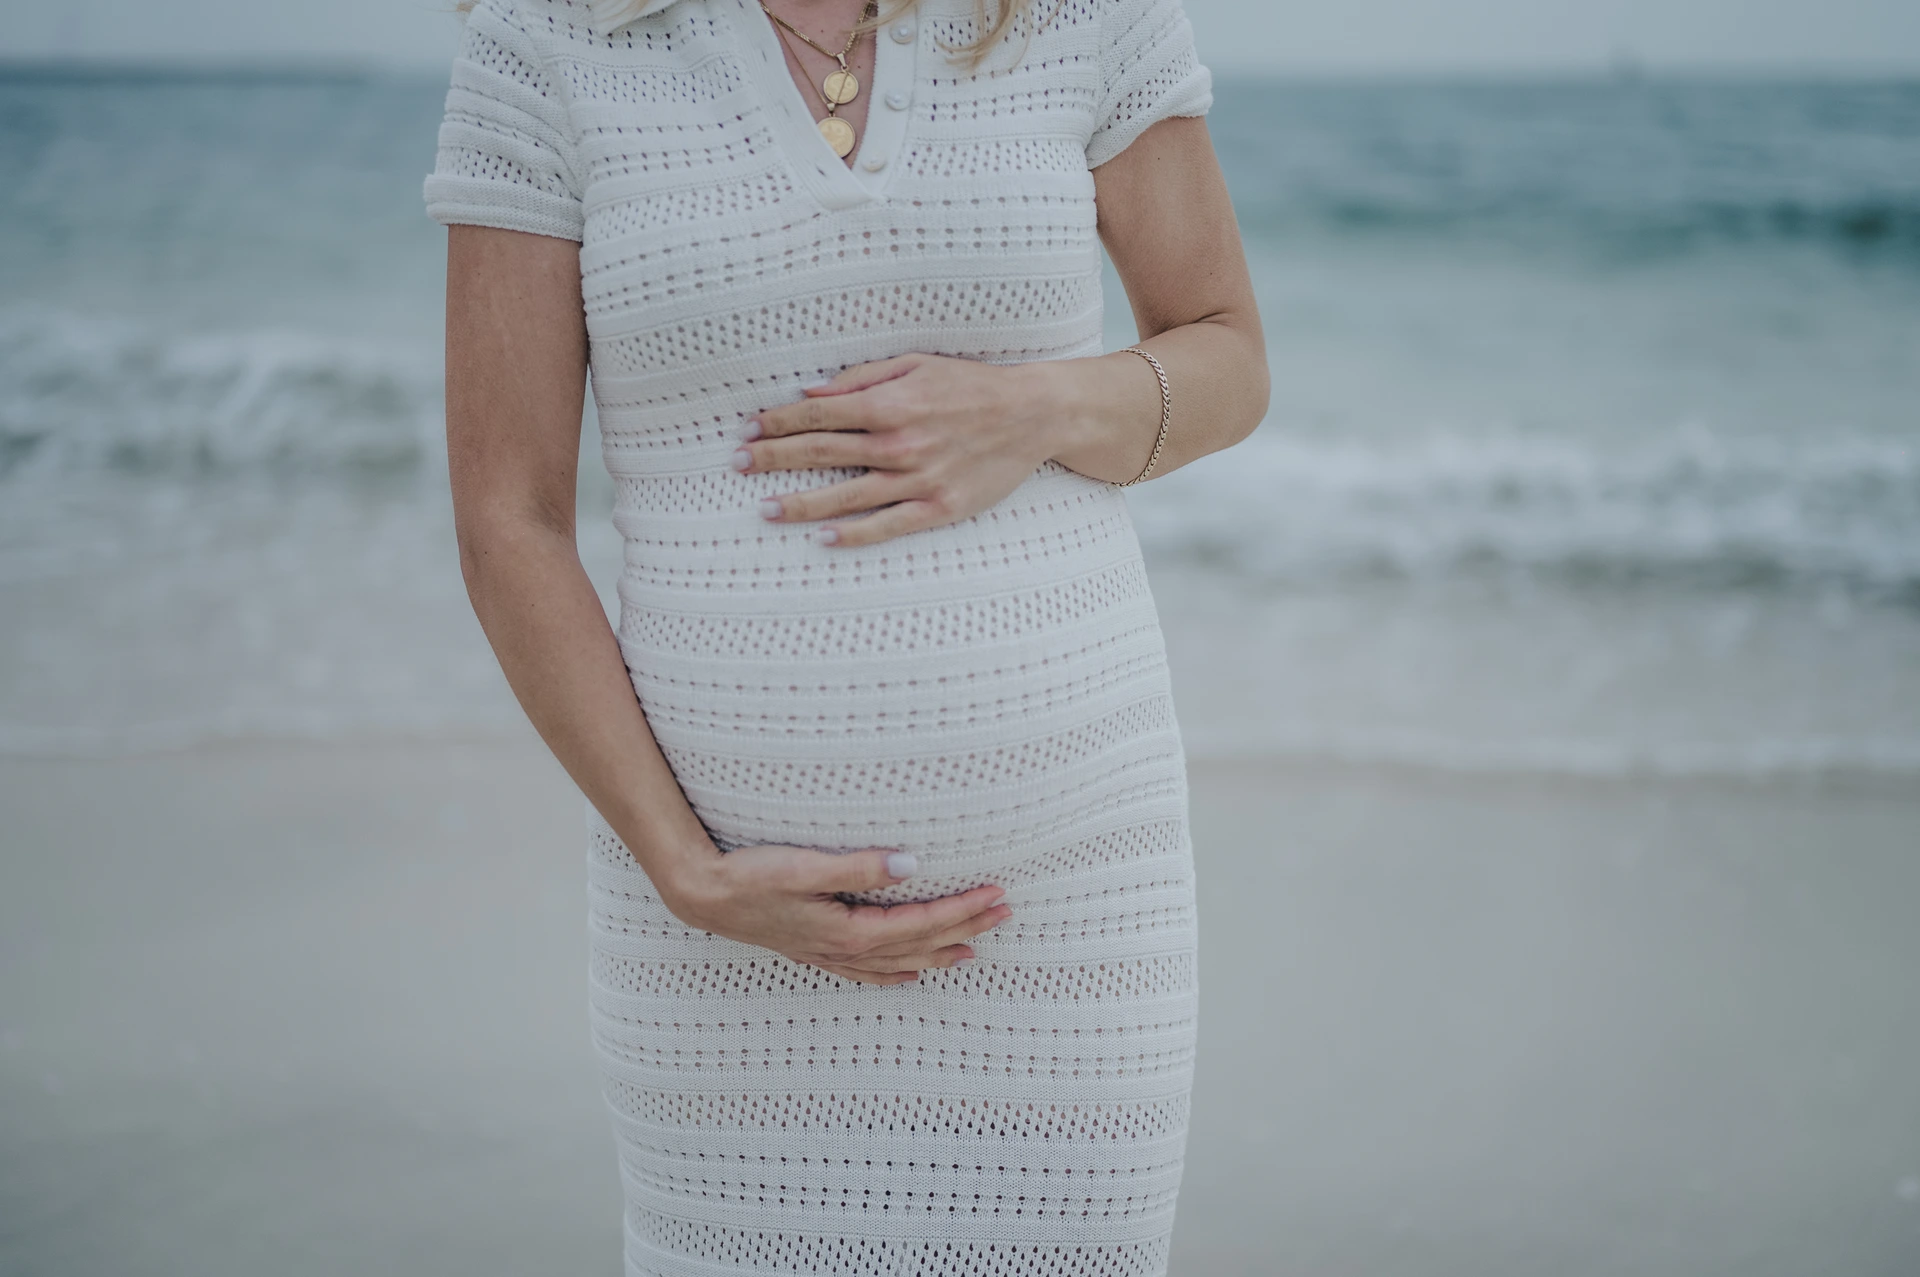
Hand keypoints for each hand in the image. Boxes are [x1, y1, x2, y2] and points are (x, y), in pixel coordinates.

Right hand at [665, 845, 1011, 985]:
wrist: (703, 896)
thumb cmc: (750, 876)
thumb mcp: (804, 866)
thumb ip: (858, 867)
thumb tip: (911, 864)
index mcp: (849, 931)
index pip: (920, 922)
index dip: (961, 910)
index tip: (996, 895)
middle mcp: (845, 951)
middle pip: (919, 944)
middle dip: (965, 929)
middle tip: (1005, 914)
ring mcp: (831, 956)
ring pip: (899, 962)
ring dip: (939, 954)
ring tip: (974, 949)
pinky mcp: (817, 951)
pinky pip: (870, 971)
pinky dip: (897, 973)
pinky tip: (910, 974)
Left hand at [734, 353, 1071, 547]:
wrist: (1033, 415)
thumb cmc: (972, 384)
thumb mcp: (917, 365)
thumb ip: (864, 378)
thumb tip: (812, 391)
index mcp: (891, 403)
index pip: (819, 413)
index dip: (779, 421)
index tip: (749, 429)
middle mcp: (899, 443)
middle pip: (821, 452)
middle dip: (773, 458)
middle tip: (737, 466)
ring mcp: (919, 479)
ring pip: (846, 495)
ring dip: (800, 503)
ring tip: (765, 510)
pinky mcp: (939, 507)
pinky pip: (888, 525)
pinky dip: (853, 534)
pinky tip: (823, 539)